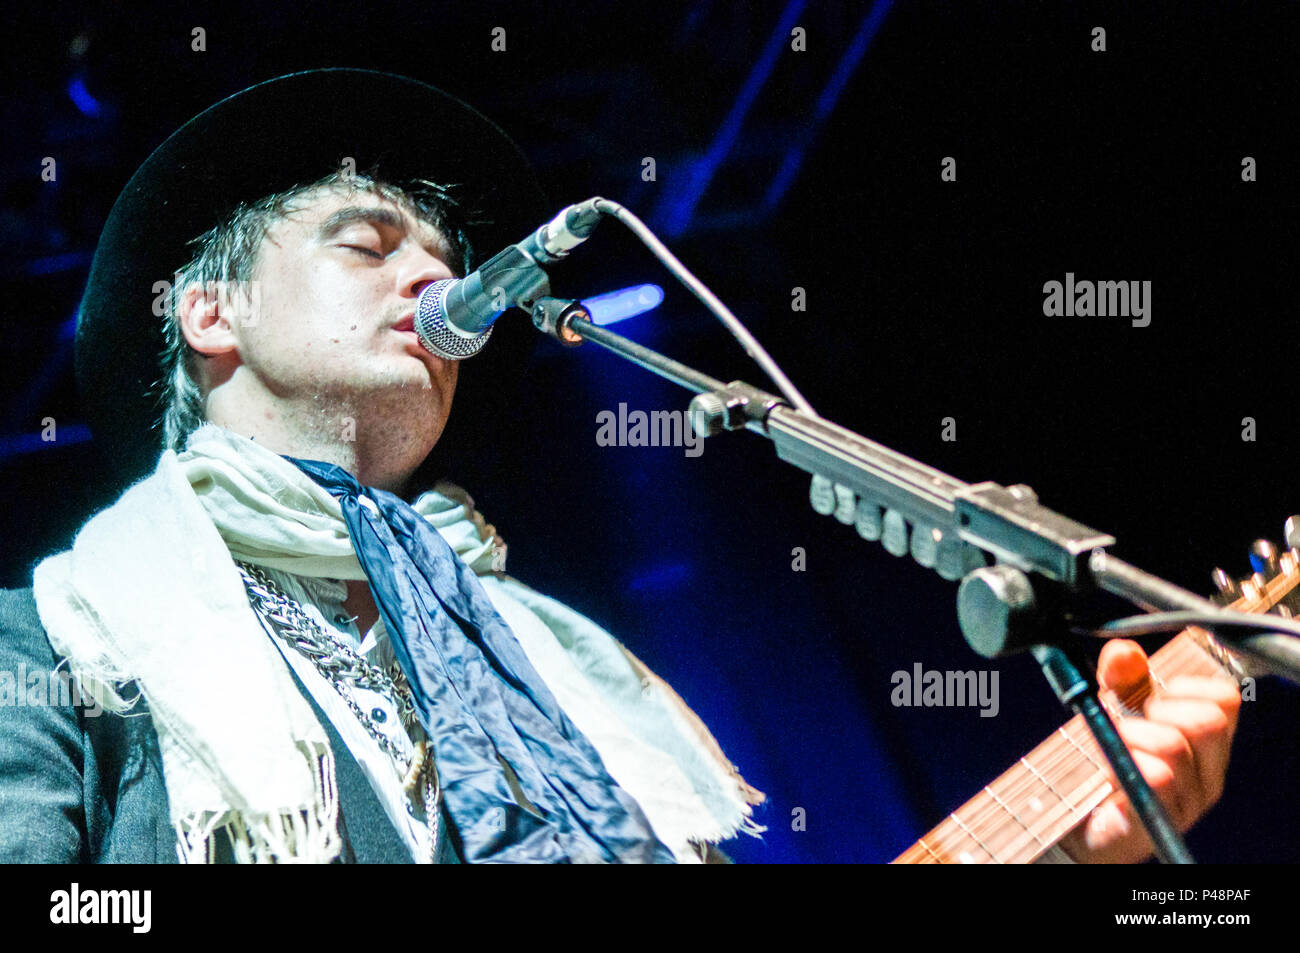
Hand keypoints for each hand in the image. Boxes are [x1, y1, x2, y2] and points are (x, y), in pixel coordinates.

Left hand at [1058, 639, 1240, 863]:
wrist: (1083, 823)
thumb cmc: (1110, 763)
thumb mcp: (1114, 710)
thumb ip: (1120, 677)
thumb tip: (1123, 651)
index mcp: (1207, 744)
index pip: (1226, 698)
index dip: (1186, 684)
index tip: (1154, 695)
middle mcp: (1209, 773)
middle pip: (1207, 720)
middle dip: (1159, 709)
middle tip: (1132, 723)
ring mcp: (1189, 801)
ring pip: (1173, 745)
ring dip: (1131, 735)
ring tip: (1117, 746)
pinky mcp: (1161, 820)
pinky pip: (1154, 777)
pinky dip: (1124, 762)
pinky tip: (1112, 770)